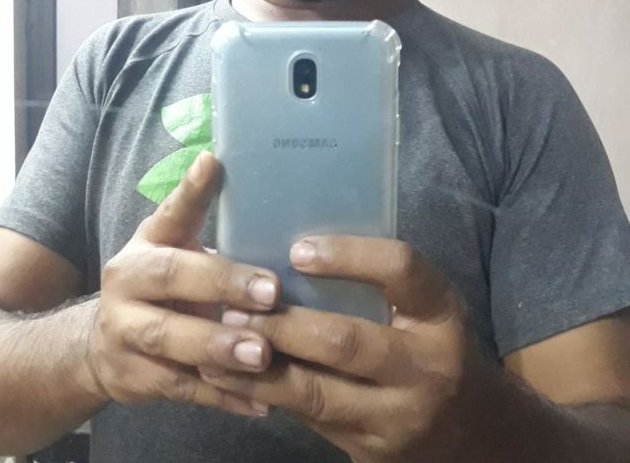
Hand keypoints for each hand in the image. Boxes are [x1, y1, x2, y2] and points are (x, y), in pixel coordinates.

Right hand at [87, 152, 281, 417]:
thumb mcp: (172, 246)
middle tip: (270, 293)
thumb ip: (200, 218)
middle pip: (170, 279)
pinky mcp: (136, 379)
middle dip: (222, 285)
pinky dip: (223, 397)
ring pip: (171, 341)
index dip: (191, 191)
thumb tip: (234, 167)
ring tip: (263, 354)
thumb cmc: (159, 284)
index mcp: (145, 245)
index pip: (168, 212)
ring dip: (219, 347)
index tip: (213, 163)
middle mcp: (128, 284)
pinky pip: (183, 390)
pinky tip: (261, 402)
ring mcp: (126, 334)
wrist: (103, 344)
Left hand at [202, 235, 488, 461]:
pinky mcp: (369, 450)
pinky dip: (266, 394)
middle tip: (237, 304)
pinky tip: (231, 377)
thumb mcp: (423, 308)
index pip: (402, 270)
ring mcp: (397, 416)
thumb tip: (295, 246)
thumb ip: (377, 282)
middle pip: (345, 340)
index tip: (297, 250)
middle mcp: (425, 366)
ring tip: (219, 339)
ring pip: (316, 392)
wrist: (469, 432)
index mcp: (441, 313)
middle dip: (283, 323)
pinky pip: (309, 420)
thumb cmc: (431, 346)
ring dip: (260, 366)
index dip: (349, 255)